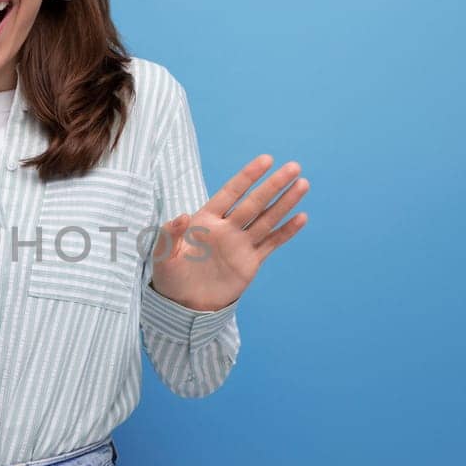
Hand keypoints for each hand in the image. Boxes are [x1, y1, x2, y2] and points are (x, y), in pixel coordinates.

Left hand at [149, 156, 309, 311]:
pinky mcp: (250, 262)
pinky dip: (286, 232)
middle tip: (294, 167)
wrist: (184, 305)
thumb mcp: (162, 256)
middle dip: (274, 185)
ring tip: (303, 184)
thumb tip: (182, 216)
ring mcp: (240, 244)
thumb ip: (169, 235)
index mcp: (206, 220)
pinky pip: (271, 243)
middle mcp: (227, 228)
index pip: (231, 192)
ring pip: (267, 219)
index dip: (248, 176)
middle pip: (254, 202)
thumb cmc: (170, 278)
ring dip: (285, 203)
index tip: (266, 160)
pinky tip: (301, 218)